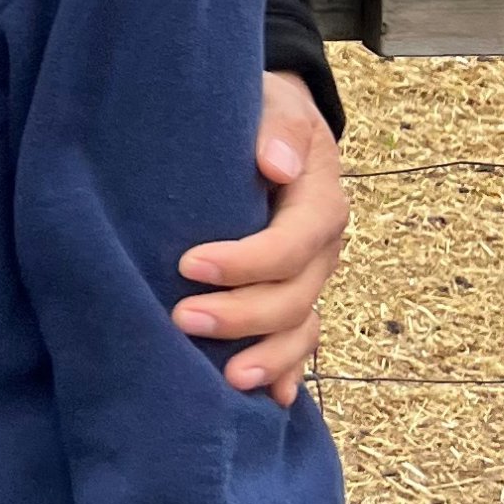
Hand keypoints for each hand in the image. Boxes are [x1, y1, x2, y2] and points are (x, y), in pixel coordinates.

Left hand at [172, 75, 344, 404]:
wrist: (269, 124)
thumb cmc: (264, 111)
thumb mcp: (275, 101)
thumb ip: (278, 125)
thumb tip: (277, 165)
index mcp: (319, 201)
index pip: (293, 243)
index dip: (246, 261)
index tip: (188, 264)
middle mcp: (320, 248)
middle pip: (295, 297)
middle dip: (242, 316)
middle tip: (182, 319)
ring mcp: (309, 278)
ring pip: (301, 329)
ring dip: (268, 359)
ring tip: (227, 381)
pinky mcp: (291, 296)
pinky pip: (299, 342)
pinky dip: (288, 373)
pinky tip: (273, 401)